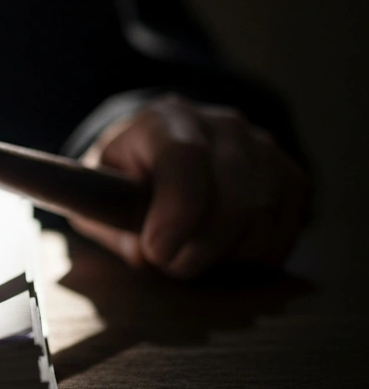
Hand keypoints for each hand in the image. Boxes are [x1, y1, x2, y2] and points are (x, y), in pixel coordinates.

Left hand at [70, 94, 307, 278]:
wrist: (160, 155)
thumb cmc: (124, 181)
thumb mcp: (99, 198)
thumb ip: (114, 226)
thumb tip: (145, 255)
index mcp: (163, 122)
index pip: (185, 157)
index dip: (176, 211)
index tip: (157, 252)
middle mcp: (221, 125)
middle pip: (233, 195)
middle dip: (202, 248)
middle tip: (171, 266)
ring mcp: (262, 146)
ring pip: (264, 216)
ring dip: (229, 254)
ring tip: (194, 258)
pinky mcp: (288, 175)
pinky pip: (286, 228)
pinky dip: (258, 255)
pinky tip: (226, 256)